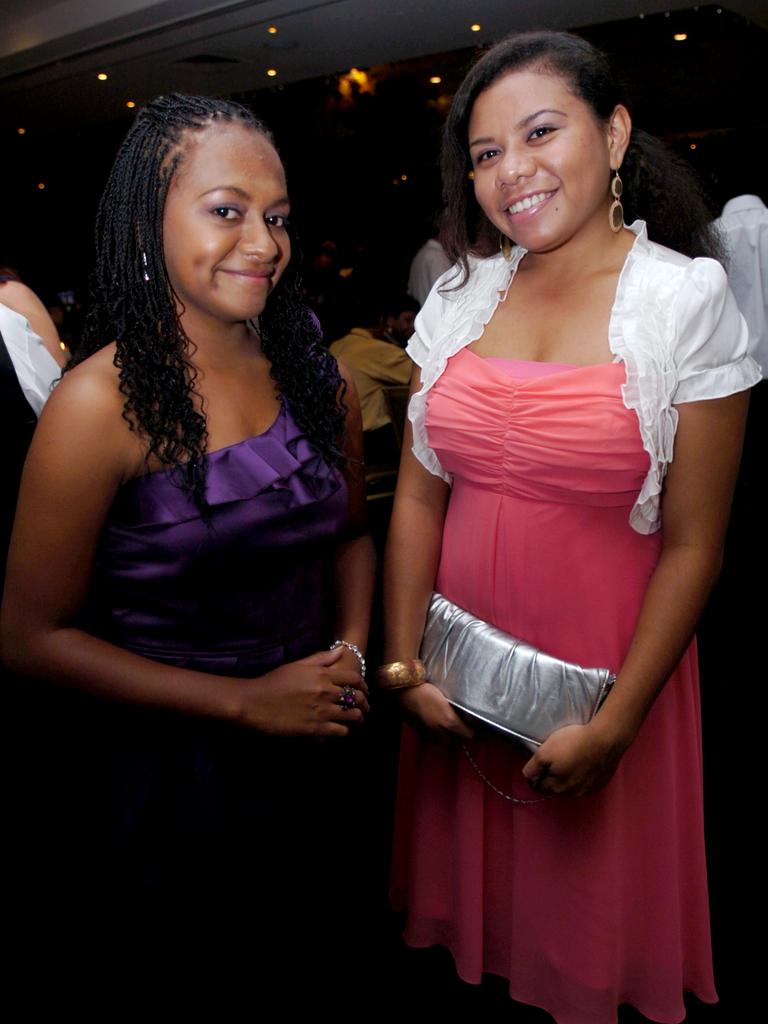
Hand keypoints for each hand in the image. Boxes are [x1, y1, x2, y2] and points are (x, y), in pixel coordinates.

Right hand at [234, 647, 368, 737]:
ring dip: (357, 718)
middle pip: (357, 698)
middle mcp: (326, 692)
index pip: (354, 679)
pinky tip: (340, 730)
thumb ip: (321, 658)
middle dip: (365, 703)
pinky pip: (340, 731)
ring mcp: (322, 711)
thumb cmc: (274, 682)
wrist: (254, 703)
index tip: (364, 691)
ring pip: (352, 716)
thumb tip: (341, 650)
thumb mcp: (297, 665)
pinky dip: (344, 731)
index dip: (364, 686)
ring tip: (356, 720)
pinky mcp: (315, 729)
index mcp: (322, 675)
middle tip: (364, 708)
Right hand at [397, 682, 473, 740]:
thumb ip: (456, 709)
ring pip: (443, 740)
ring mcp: (428, 733)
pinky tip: (436, 728)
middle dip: (462, 737)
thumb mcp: (445, 696)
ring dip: (449, 737)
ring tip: (452, 730)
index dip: (475, 736)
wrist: (405, 690)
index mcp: (449, 722)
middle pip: (455, 740)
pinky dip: (436, 736)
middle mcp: (440, 731)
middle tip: (467, 732)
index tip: (481, 736)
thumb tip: (466, 716)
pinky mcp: (419, 732)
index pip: (467, 735)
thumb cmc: (426, 689)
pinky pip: (431, 738)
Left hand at [522, 719, 629, 797]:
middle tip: (553, 760)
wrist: (605, 739)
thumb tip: (527, 775)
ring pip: (572, 787)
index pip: (539, 787)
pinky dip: (583, 776)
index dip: (536, 776)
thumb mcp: (545, 751)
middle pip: (556, 788)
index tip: (537, 766)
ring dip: (568, 778)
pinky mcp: (601, 783)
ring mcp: (589, 790)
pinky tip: (583, 763)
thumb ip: (533, 766)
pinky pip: (586, 783)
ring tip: (569, 760)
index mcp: (557, 787)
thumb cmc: (572, 743)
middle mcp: (572, 794)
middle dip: (551, 778)